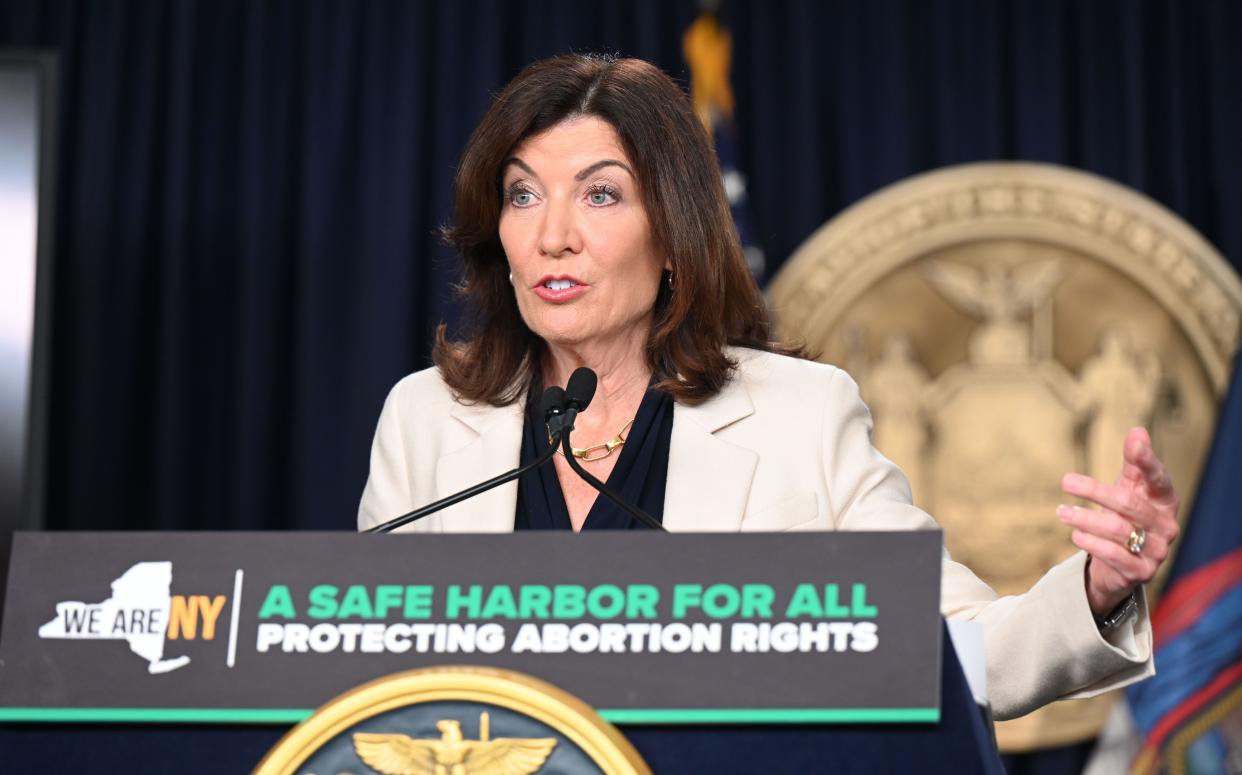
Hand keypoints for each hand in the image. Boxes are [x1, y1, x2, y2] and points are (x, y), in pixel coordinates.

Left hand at [1057, 427, 1180, 617]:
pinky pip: (1114, 555)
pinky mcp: (1142, 572)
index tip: (1134, 443)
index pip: (1159, 478)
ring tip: (1062, 511)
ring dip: (1085, 519)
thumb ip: (1134, 462)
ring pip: (1118, 530)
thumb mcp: (1130, 487)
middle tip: (1066, 480)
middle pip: (1129, 504)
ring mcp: (1157, 551)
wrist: (1122, 564)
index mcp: (1165, 501)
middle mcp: (1166, 526)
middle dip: (1095, 491)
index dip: (1147, 461)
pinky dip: (1091, 544)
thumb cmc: (1126, 516)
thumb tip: (1138, 431)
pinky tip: (1075, 535)